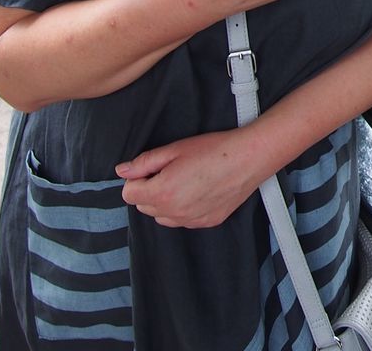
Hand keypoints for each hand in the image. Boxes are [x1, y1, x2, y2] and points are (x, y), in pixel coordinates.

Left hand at [117, 131, 260, 227]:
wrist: (249, 157)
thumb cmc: (215, 149)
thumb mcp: (175, 149)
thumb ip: (144, 162)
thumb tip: (122, 170)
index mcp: (162, 192)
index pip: (128, 194)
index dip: (137, 178)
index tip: (152, 168)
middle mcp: (174, 212)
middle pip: (144, 206)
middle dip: (150, 189)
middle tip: (171, 171)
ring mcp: (191, 220)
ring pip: (162, 216)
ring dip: (166, 201)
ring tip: (186, 180)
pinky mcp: (206, 222)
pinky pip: (183, 220)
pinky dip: (184, 208)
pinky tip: (199, 190)